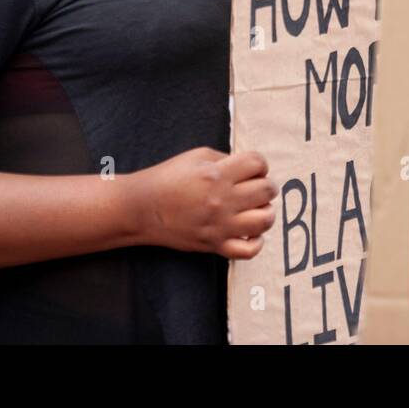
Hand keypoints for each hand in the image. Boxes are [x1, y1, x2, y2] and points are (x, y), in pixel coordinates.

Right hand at [134, 147, 276, 258]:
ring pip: (264, 220)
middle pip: (266, 190)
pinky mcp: (214, 245)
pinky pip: (248, 251)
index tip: (253, 168)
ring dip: (266, 212)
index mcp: (217, 174)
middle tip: (256, 186)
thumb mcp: (196, 156)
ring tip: (257, 208)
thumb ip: (225, 159)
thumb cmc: (167, 178)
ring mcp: (220, 225)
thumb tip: (250, 167)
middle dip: (266, 185)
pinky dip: (256, 242)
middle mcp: (222, 200)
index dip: (260, 164)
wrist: (142, 208)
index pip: (258, 164)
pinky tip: (250, 232)